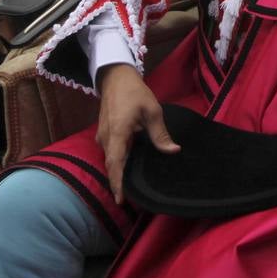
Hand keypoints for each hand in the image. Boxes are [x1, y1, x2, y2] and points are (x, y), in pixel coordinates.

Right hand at [95, 63, 178, 203]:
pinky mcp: (105, 133)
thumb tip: (173, 151)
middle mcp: (106, 138)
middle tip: (131, 200)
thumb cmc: (135, 92)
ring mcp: (103, 136)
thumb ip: (160, 133)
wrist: (116, 77)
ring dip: (119, 173)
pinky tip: (130, 168)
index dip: (118, 182)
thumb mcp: (153, 111)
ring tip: (132, 188)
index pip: (116, 163)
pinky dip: (119, 162)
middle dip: (119, 183)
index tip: (121, 199)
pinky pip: (112, 152)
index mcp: (117, 133)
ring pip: (111, 159)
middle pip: (112, 165)